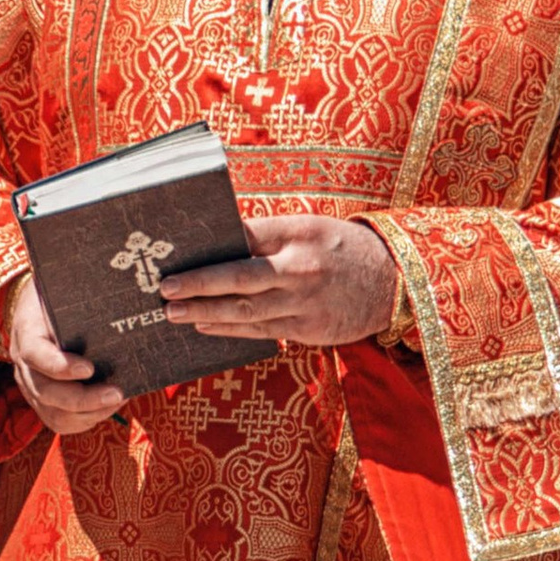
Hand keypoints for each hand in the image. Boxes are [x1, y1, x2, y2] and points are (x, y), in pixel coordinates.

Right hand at [7, 274, 130, 432]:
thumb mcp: (62, 290)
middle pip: (46, 393)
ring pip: (55, 415)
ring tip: (118, 399)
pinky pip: (61, 422)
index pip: (35, 355)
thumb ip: (78, 300)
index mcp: (26, 332)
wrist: (39, 309)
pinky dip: (87, 420)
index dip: (60, 366)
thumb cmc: (58, 297)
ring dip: (90, 414)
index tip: (90, 369)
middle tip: (117, 393)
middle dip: (84, 399)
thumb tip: (120, 307)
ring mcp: (31, 387)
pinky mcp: (42, 402)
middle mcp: (23, 365)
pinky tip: (109, 406)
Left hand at [160, 213, 397, 347]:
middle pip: (240, 277)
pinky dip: (229, 330)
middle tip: (165, 288)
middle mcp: (301, 268)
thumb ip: (268, 234)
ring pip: (245, 310)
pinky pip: (261, 331)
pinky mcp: (308, 329)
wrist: (394, 284)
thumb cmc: (342, 249)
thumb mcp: (310, 228)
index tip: (176, 252)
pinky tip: (204, 328)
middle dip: (199, 284)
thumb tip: (218, 241)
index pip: (246, 235)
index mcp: (300, 233)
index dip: (209, 246)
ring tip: (174, 313)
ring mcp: (304, 302)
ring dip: (206, 313)